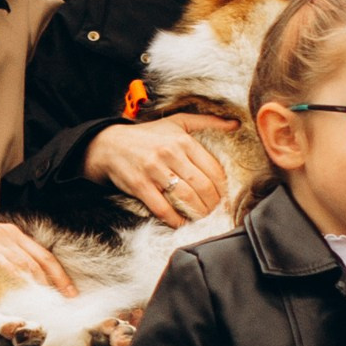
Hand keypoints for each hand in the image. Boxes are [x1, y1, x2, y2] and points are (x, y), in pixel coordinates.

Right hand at [0, 216, 74, 294]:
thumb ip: (9, 255)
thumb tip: (25, 278)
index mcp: (15, 234)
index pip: (44, 254)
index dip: (59, 273)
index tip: (70, 289)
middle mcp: (10, 235)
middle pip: (40, 259)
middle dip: (57, 278)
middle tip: (68, 295)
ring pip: (25, 262)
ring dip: (39, 281)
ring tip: (49, 297)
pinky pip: (4, 261)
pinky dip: (17, 274)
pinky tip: (25, 286)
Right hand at [83, 114, 235, 224]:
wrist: (109, 145)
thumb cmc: (147, 135)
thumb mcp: (177, 121)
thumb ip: (207, 122)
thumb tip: (236, 124)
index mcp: (183, 140)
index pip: (213, 169)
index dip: (223, 187)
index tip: (225, 197)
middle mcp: (170, 154)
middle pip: (202, 185)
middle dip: (213, 203)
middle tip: (217, 211)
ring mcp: (154, 170)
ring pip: (185, 197)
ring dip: (198, 213)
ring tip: (204, 218)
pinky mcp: (140, 185)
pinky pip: (162, 208)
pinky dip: (175, 220)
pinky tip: (182, 224)